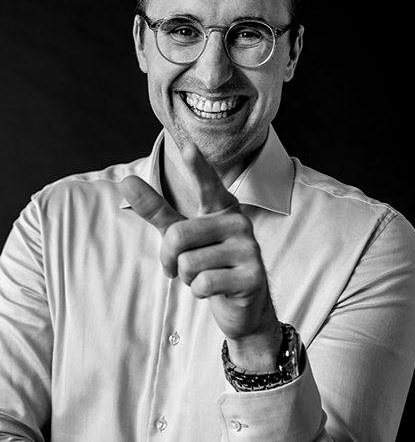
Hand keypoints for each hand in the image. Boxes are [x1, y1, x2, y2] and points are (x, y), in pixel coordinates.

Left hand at [119, 143, 281, 370]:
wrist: (242, 303)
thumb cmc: (208, 261)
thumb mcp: (179, 234)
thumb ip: (156, 209)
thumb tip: (127, 181)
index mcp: (221, 207)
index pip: (207, 184)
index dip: (197, 167)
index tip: (188, 146)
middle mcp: (238, 222)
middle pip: (178, 236)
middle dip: (169, 259)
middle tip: (181, 266)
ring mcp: (249, 248)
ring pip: (188, 263)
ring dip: (186, 278)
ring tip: (204, 276)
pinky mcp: (253, 276)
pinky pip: (204, 283)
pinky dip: (200, 292)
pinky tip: (216, 289)